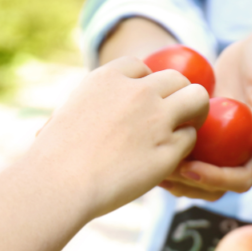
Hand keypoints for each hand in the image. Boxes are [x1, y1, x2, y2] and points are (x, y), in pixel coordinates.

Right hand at [31, 57, 208, 217]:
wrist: (60, 183)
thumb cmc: (54, 156)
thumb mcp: (67, 113)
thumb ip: (91, 105)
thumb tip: (90, 112)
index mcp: (109, 78)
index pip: (141, 67)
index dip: (145, 85)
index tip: (141, 103)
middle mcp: (138, 92)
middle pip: (177, 78)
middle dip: (177, 95)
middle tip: (172, 116)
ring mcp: (157, 119)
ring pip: (197, 99)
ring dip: (193, 114)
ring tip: (183, 131)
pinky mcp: (168, 149)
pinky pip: (190, 139)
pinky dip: (182, 148)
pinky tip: (168, 160)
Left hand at [160, 26, 251, 199]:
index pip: (240, 181)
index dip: (214, 180)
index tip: (189, 168)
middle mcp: (240, 152)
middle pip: (214, 186)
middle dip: (188, 184)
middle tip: (162, 171)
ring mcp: (221, 144)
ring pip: (196, 174)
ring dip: (174, 176)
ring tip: (149, 163)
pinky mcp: (206, 131)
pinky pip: (185, 149)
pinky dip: (168, 150)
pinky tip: (147, 141)